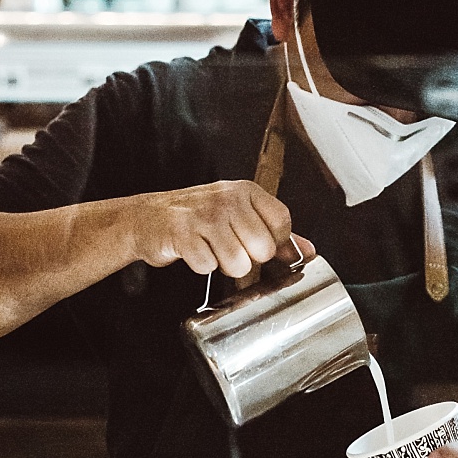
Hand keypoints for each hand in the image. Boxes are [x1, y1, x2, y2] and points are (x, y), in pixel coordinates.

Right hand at [131, 180, 312, 280]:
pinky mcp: (183, 234)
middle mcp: (228, 199)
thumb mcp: (238, 216)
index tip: (256, 244)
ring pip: (238, 262)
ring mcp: (205, 215)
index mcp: (246, 191)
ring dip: (224, 266)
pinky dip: (201, 266)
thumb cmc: (198, 217)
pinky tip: (194, 252)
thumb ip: (275, 232)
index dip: (273, 243)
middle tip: (229, 249)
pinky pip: (207, 266)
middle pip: (263, 248)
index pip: (282, 222)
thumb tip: (309, 251)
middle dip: (248, 260)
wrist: (148, 217)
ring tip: (211, 251)